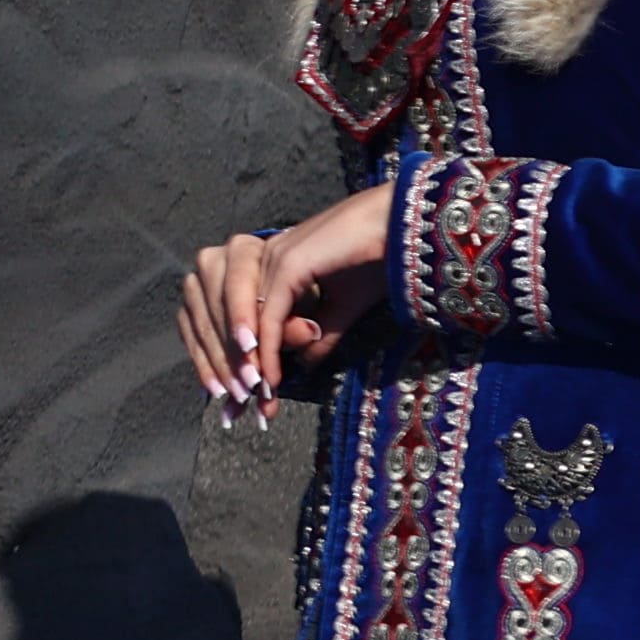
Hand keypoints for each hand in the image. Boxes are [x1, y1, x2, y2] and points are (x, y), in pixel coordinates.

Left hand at [181, 181, 394, 422]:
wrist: (405, 226)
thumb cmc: (380, 259)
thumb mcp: (344, 306)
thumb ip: (320, 333)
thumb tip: (303, 364)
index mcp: (271, 262)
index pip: (242, 316)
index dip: (241, 359)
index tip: (247, 400)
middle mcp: (264, 257)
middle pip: (233, 320)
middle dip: (236, 369)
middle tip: (239, 412)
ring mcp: (274, 258)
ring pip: (245, 321)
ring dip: (247, 366)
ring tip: (253, 402)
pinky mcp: (289, 265)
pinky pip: (269, 317)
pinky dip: (265, 351)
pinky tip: (267, 381)